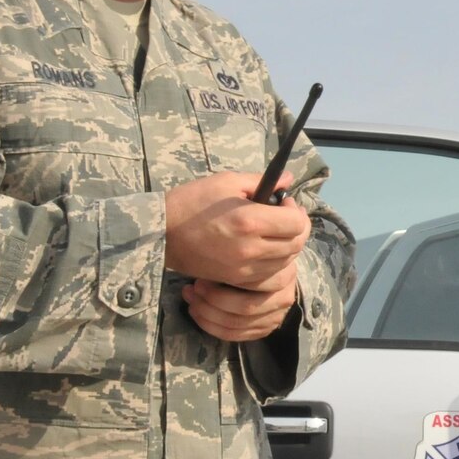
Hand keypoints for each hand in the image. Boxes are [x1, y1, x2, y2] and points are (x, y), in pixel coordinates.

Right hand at [164, 172, 310, 287]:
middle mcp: (251, 248)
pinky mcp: (236, 279)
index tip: (285, 203)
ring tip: (273, 232)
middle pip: (296, 244)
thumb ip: (263, 181)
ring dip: (287, 246)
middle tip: (284, 216)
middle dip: (297, 228)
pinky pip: (268, 275)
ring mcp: (244, 268)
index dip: (296, 211)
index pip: (297, 223)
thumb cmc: (192, 201)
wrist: (161, 233)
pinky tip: (262, 249)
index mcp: (250, 220)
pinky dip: (273, 263)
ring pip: (286, 262)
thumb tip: (288, 179)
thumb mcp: (227, 181)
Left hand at [183, 261, 299, 342]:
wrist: (273, 270)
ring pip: (237, 325)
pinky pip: (235, 336)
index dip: (220, 286)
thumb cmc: (254, 258)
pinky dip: (212, 328)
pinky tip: (199, 315)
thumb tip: (202, 265)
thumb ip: (233, 260)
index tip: (199, 279)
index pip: (250, 286)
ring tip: (191, 302)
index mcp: (282, 276)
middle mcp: (283, 299)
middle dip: (211, 302)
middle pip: (244, 308)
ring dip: (207, 316)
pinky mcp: (264, 330)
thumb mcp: (249, 253)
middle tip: (191, 290)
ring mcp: (275, 317)